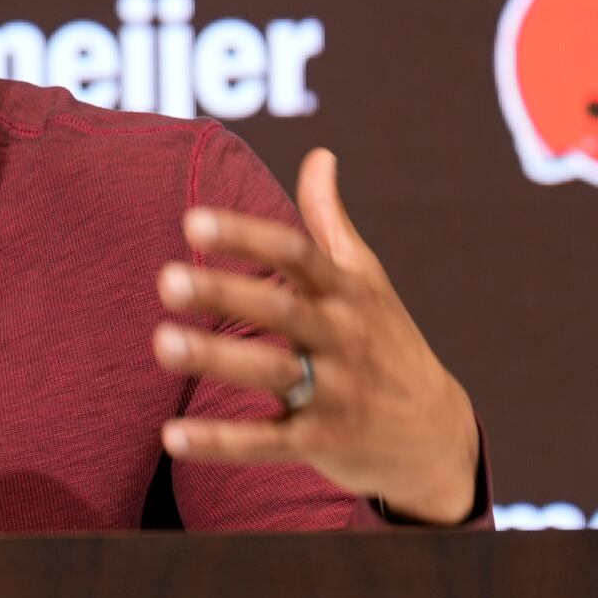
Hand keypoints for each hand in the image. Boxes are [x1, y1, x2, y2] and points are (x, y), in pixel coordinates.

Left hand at [153, 149, 479, 524]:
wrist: (437, 435)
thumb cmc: (386, 340)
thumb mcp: (366, 278)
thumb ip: (331, 220)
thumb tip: (319, 154)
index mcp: (346, 290)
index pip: (295, 253)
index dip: (246, 236)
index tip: (193, 220)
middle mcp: (342, 336)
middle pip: (279, 309)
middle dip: (223, 292)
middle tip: (166, 278)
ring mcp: (335, 391)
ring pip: (271, 371)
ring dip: (216, 358)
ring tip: (161, 342)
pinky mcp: (324, 443)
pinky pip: (268, 443)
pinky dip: (220, 443)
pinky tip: (169, 436)